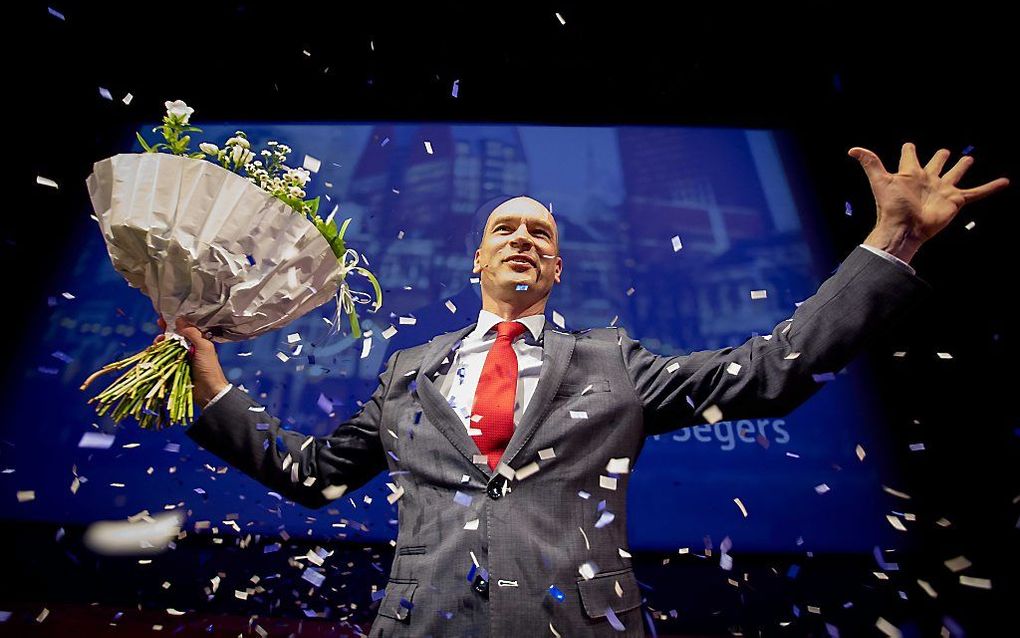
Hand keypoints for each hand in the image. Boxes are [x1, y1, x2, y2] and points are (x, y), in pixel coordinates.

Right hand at [155, 316, 228, 407]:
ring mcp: (180, 358)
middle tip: (160, 334)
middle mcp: (188, 348)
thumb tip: (180, 319)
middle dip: (164, 334)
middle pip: (173, 337)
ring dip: (160, 344)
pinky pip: (163, 359)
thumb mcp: (204, 347)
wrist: (208, 391)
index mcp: (198, 341)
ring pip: (166, 347)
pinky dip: (157, 354)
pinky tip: (153, 352)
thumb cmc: (209, 368)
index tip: (163, 318)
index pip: (184, 329)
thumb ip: (193, 333)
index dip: (174, 323)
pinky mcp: (174, 368)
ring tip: (157, 343)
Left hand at [849, 142, 1009, 262]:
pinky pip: (977, 193)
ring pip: (955, 173)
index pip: (910, 155)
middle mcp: (928, 179)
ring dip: (961, 167)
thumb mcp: (880, 181)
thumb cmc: (892, 206)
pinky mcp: (955, 201)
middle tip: (944, 152)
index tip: (909, 145)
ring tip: (968, 160)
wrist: (904, 229)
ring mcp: (942, 189)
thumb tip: (852, 149)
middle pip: (936, 162)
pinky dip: (991, 187)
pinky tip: (1004, 181)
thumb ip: (870, 163)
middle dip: (940, 156)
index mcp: (910, 173)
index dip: (909, 149)